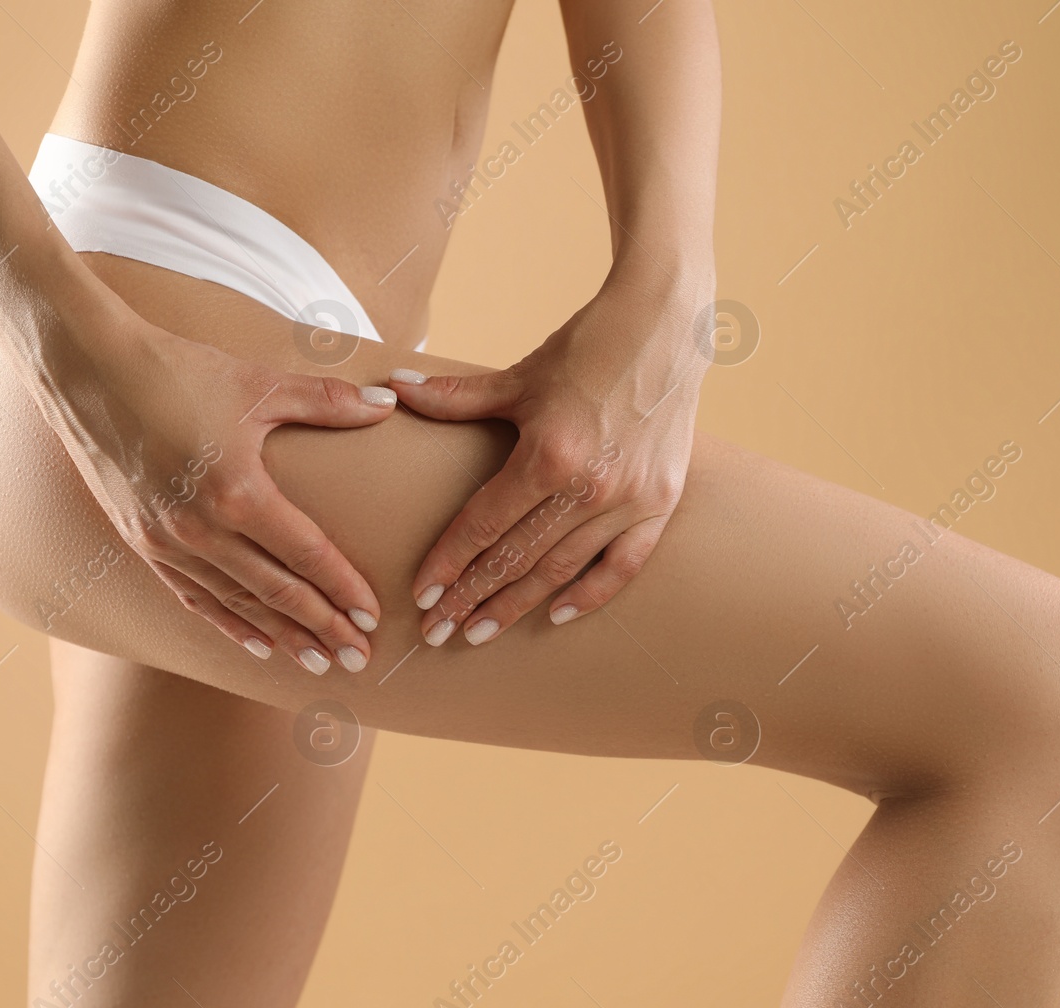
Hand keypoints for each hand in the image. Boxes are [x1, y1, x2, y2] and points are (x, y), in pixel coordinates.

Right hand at [30, 303, 398, 674]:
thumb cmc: (178, 371)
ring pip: (237, 603)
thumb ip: (328, 400)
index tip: (373, 618)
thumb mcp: (259, 384)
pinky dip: (228, 624)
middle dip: (322, 628)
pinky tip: (257, 644)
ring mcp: (168, 542)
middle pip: (277, 592)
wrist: (88, 370)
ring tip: (318, 661)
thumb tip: (388, 403)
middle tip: (359, 659)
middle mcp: (202, 529)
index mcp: (239, 492)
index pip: (307, 556)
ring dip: (281, 636)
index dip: (343, 590)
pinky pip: (193, 597)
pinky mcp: (142, 542)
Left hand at [388, 270, 711, 645]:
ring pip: (562, 569)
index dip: (449, 563)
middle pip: (517, 558)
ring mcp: (629, 499)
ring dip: (518, 604)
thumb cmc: (586, 345)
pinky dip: (591, 593)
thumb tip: (394, 390)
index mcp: (548, 455)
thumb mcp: (518, 376)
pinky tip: (558, 614)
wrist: (664, 323)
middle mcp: (589, 487)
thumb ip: (456, 397)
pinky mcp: (659, 501)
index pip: (485, 525)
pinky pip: (622, 564)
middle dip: (472, 598)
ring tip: (481, 631)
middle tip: (438, 631)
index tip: (423, 594)